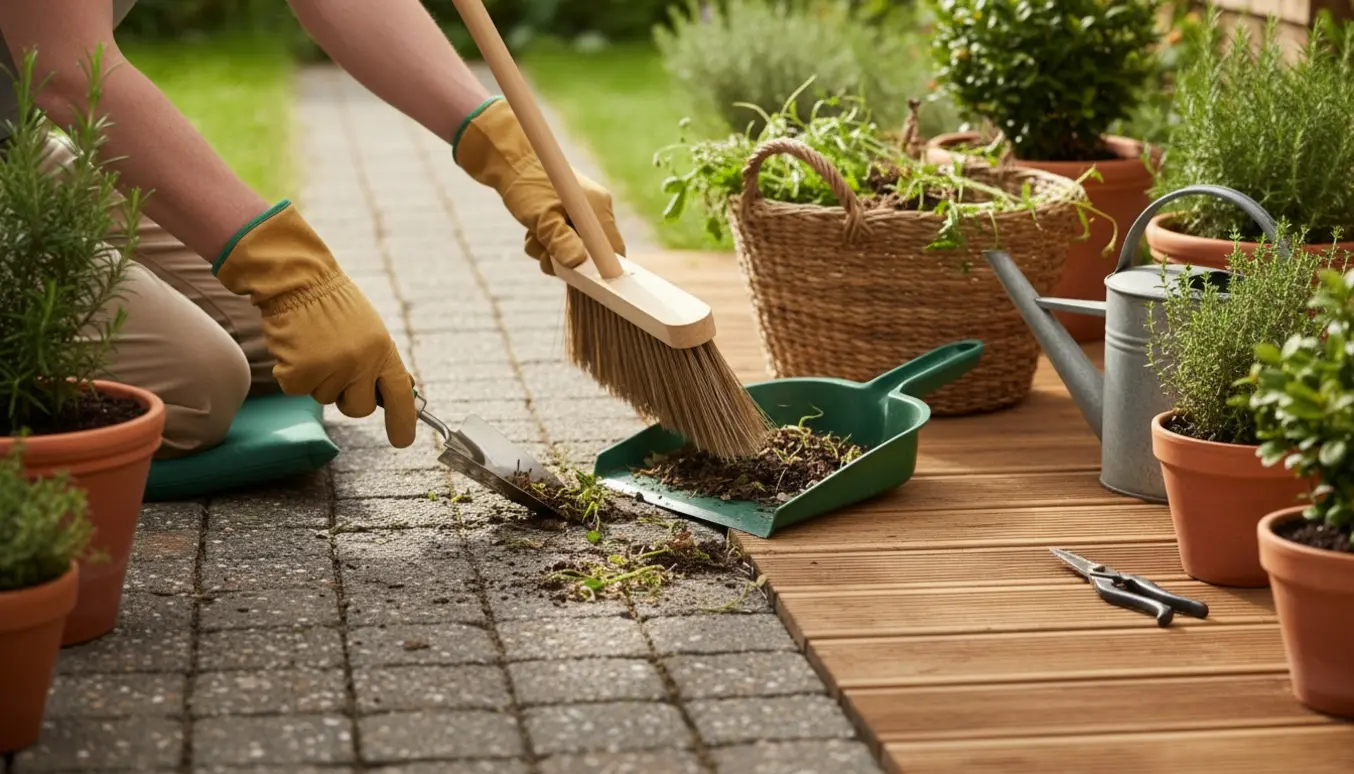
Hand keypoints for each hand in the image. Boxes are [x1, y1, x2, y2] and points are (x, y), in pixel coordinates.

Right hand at [212, 202, 417, 447]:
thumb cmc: (334, 306)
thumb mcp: (371, 331)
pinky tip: (297, 347)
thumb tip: (400, 395)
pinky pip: (298, 390)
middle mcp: (361, 363)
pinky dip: (293, 374)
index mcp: (383, 351)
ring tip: (315, 346)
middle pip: (359, 409)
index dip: (403, 421)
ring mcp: (331, 369)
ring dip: (318, 379)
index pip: (400, 394)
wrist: (299, 281)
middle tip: (336, 367)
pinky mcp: (300, 372)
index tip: (402, 440)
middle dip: (347, 398)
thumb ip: (381, 363)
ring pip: (325, 399)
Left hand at [453, 97, 626, 274]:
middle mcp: (594, 209)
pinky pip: (561, 240)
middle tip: (544, 253)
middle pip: (591, 252)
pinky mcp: (566, 215)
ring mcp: (581, 213)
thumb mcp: (541, 217)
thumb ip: (560, 241)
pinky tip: (532, 232)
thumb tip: (577, 263)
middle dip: (566, 259)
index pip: (613, 249)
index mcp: (597, 206)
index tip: (581, 279)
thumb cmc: (525, 185)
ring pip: (572, 248)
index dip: (600, 269)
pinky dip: (545, 242)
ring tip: (533, 236)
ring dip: (550, 252)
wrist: (507, 159)